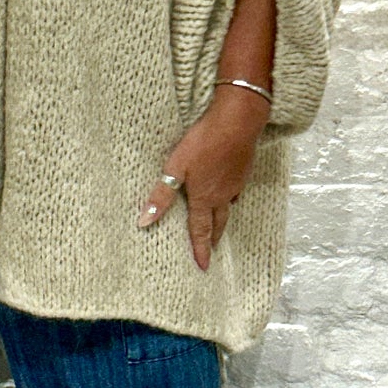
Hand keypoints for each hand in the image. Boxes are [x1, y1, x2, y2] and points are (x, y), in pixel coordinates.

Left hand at [137, 89, 268, 270]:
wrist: (238, 121)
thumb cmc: (204, 143)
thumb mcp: (176, 167)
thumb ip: (161, 195)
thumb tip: (144, 222)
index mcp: (204, 198)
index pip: (200, 230)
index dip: (200, 249)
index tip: (203, 266)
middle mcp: (222, 195)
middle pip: (218, 223)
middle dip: (212, 238)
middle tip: (211, 251)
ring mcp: (235, 183)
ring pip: (228, 208)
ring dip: (222, 221)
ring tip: (217, 228)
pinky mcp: (243, 170)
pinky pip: (235, 192)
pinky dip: (230, 200)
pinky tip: (227, 194)